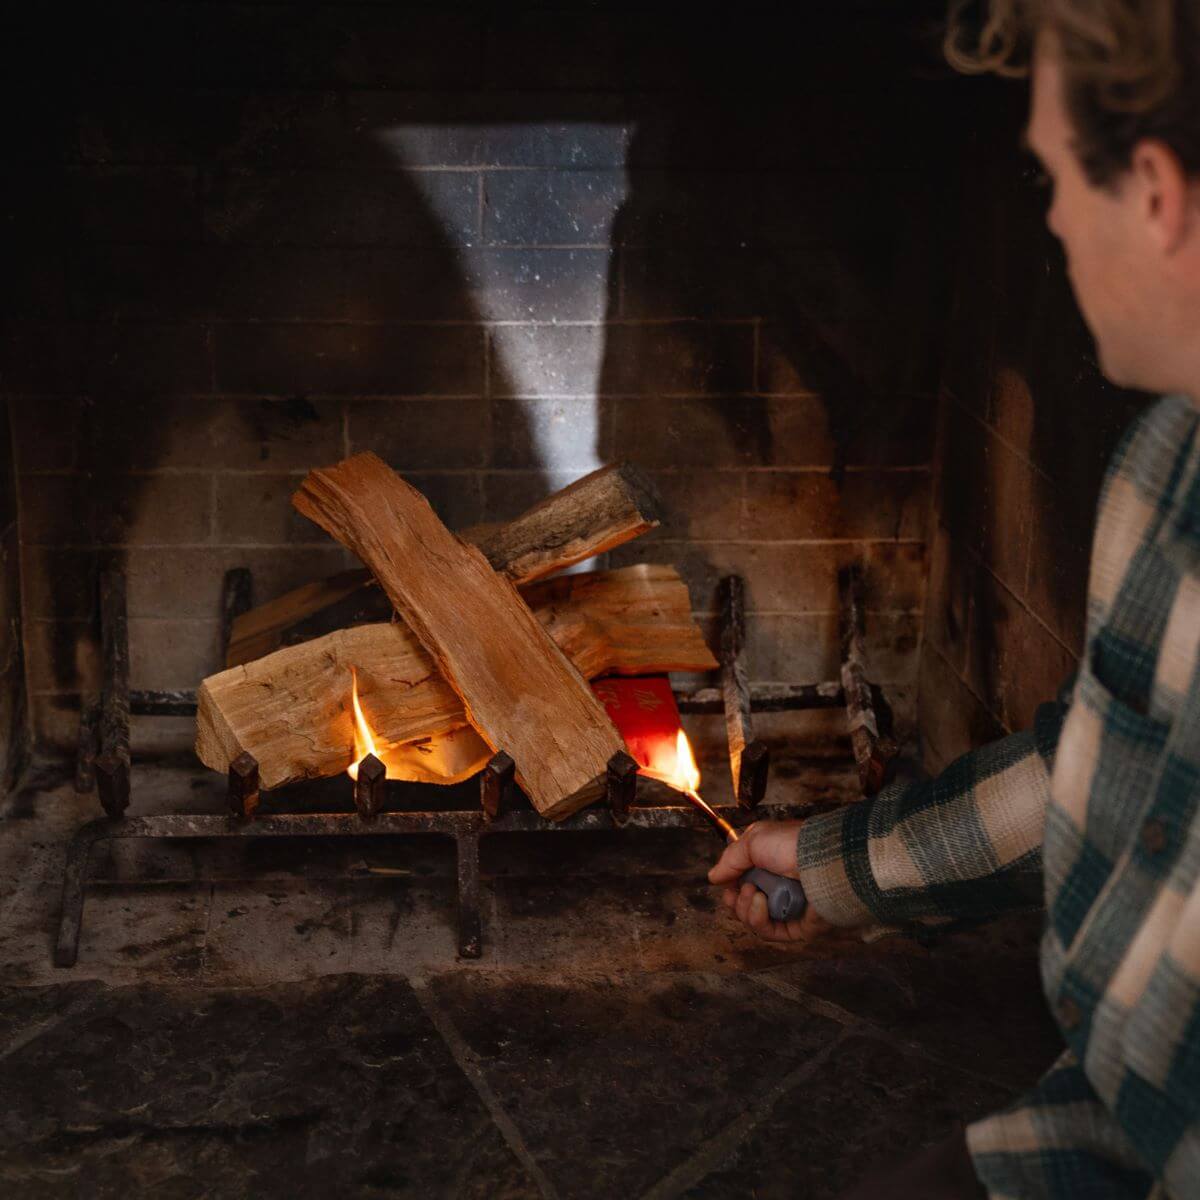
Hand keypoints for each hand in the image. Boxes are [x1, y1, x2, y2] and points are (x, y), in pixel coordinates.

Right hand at [708, 820, 833, 943]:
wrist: (823, 861)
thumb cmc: (791, 845)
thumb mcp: (753, 841)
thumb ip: (730, 860)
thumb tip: (713, 877)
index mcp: (768, 865)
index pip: (741, 882)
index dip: (730, 886)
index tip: (725, 882)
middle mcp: (777, 887)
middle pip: (743, 905)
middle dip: (735, 900)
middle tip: (739, 892)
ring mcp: (787, 908)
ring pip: (752, 921)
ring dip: (745, 908)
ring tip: (755, 893)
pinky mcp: (797, 927)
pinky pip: (769, 932)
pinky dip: (758, 920)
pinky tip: (761, 904)